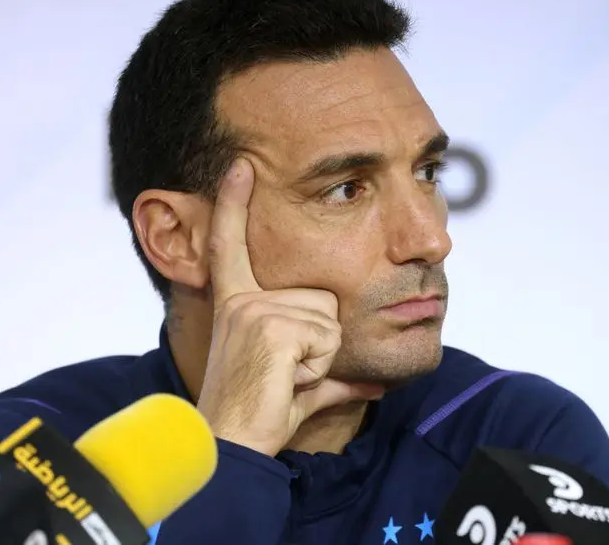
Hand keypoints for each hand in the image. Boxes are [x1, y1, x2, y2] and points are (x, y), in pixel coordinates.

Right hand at [195, 158, 384, 456]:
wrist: (231, 445)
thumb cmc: (259, 418)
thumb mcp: (299, 388)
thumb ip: (335, 379)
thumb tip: (377, 387)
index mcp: (238, 304)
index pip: (234, 247)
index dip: (234, 204)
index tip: (239, 164)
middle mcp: (242, 300)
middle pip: (323, 297)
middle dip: (321, 341)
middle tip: (288, 374)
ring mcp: (255, 310)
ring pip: (329, 318)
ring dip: (320, 358)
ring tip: (286, 379)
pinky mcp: (269, 325)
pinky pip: (325, 337)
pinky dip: (317, 368)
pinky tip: (286, 381)